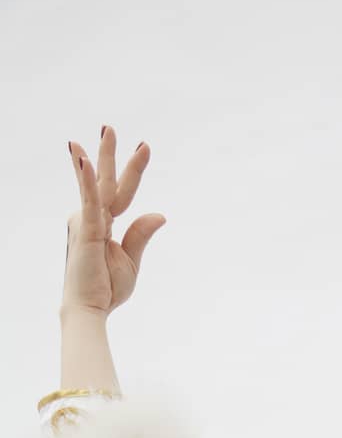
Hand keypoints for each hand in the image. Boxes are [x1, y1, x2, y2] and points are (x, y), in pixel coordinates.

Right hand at [61, 126, 165, 316]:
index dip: (132, 171)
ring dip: (100, 157)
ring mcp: (88, 222)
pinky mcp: (87, 231)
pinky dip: (88, 181)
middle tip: (112, 128)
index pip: (121, 193)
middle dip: (111, 154)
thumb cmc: (107, 288)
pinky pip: (90, 201)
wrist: (91, 309)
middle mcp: (93, 218)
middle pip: (108, 181)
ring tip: (105, 132)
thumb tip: (160, 214)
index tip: (143, 147)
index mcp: (104, 224)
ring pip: (99, 185)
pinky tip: (85, 160)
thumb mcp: (130, 260)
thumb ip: (141, 234)